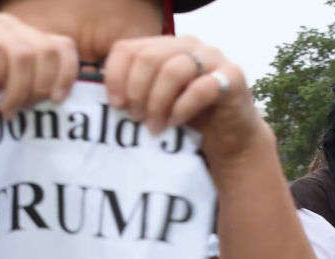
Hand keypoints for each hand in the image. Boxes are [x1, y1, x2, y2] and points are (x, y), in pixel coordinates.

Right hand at [0, 11, 78, 125]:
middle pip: (46, 50)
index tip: (57, 102)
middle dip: (39, 87)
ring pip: (22, 53)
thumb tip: (67, 96)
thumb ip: (38, 86)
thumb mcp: (14, 94)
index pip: (63, 46)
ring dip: (17, 88)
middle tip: (21, 108)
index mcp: (25, 38)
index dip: (67, 74)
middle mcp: (8, 24)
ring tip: (4, 108)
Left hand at [104, 35, 266, 163]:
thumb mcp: (155, 101)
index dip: (115, 77)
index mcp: (165, 46)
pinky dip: (182, 108)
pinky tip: (175, 123)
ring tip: (155, 126)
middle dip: (136, 92)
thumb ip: (134, 90)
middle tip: (137, 118)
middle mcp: (189, 45)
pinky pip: (201, 88)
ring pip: (173, 70)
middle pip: (147, 58)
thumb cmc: (188, 119)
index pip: (128, 48)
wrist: (230, 138)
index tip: (116, 105)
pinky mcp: (232, 78)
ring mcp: (213, 58)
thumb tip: (102, 95)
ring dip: (158, 103)